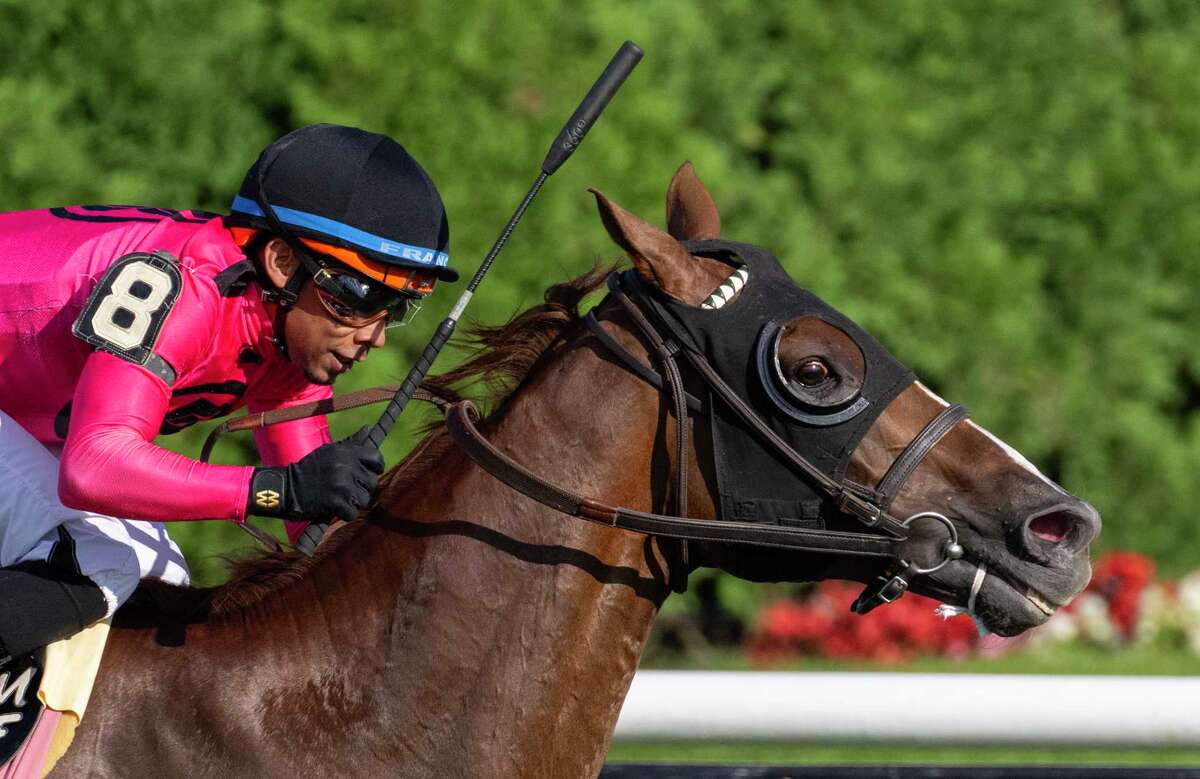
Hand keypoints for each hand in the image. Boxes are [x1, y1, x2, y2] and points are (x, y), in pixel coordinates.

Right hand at [247, 426, 383, 520]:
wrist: (285, 488)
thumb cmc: (310, 469)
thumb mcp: (329, 451)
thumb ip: (351, 443)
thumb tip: (370, 429)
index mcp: (345, 452)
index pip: (376, 458)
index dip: (376, 468)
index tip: (370, 473)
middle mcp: (345, 466)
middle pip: (372, 482)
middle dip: (362, 489)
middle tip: (348, 490)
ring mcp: (341, 484)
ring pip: (364, 499)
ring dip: (354, 503)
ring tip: (340, 499)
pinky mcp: (334, 502)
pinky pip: (352, 513)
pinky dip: (344, 514)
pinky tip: (334, 508)